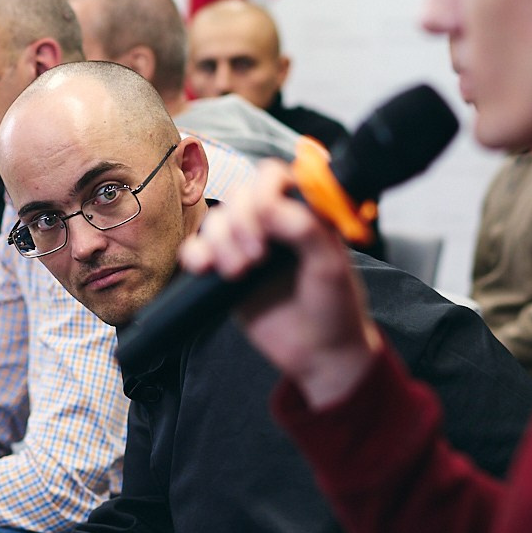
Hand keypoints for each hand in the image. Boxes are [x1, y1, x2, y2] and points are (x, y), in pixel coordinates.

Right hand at [178, 160, 381, 408]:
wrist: (319, 355)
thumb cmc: (335, 309)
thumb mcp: (330, 264)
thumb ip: (305, 228)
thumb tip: (269, 205)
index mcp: (305, 211)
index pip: (273, 177)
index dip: (263, 192)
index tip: (267, 220)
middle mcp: (274, 224)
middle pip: (238, 196)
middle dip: (241, 224)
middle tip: (257, 258)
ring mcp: (248, 246)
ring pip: (216, 221)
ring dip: (221, 243)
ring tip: (239, 273)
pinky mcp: (226, 271)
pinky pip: (196, 249)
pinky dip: (195, 255)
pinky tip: (207, 269)